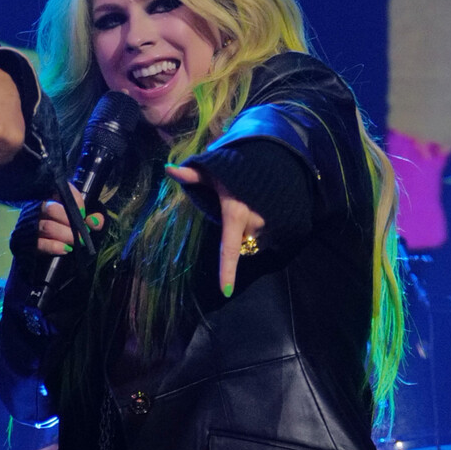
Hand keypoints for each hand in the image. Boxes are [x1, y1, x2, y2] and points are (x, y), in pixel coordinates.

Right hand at [35, 188, 103, 258]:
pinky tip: (65, 249)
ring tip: (76, 241)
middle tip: (81, 231)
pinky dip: (54, 246)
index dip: (75, 201)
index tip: (84, 213)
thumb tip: (96, 221)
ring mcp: (31, 224)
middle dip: (69, 221)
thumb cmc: (70, 228)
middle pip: (51, 209)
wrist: (51, 247)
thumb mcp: (84, 221)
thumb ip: (94, 220)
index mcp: (53, 196)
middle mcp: (39, 207)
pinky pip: (39, 243)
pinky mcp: (28, 241)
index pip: (62, 191)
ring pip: (47, 227)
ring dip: (65, 235)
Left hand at [165, 163, 265, 296]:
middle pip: (238, 239)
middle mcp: (254, 223)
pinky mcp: (282, 224)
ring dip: (249, 227)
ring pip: (252, 238)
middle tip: (237, 202)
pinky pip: (265, 235)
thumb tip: (168, 169)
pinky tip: (261, 208)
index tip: (225, 291)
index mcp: (235, 214)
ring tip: (251, 203)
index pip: (228, 249)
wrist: (273, 158)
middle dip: (235, 227)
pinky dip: (261, 227)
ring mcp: (270, 224)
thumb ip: (192, 174)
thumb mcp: (214, 170)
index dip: (227, 271)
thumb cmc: (238, 167)